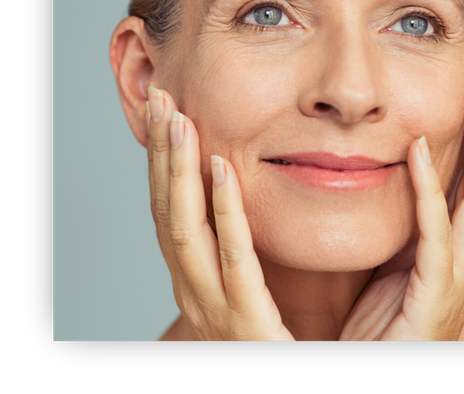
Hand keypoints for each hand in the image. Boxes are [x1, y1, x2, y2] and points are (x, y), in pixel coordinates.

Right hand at [146, 87, 293, 340]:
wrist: (303, 384)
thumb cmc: (277, 339)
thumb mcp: (246, 283)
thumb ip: (241, 240)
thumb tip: (241, 186)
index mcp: (195, 276)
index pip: (169, 207)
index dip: (162, 160)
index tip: (165, 112)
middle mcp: (193, 288)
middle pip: (166, 208)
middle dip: (159, 152)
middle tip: (160, 98)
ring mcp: (213, 305)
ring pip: (183, 227)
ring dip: (178, 170)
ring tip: (177, 119)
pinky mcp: (246, 321)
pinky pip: (233, 258)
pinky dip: (224, 211)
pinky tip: (223, 168)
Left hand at [339, 58, 463, 340]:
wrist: (377, 372)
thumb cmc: (382, 324)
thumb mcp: (393, 261)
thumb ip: (400, 222)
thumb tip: (389, 175)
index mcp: (450, 243)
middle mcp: (461, 254)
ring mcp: (453, 275)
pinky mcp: (433, 295)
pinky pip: (434, 234)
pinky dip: (429, 190)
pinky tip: (419, 150)